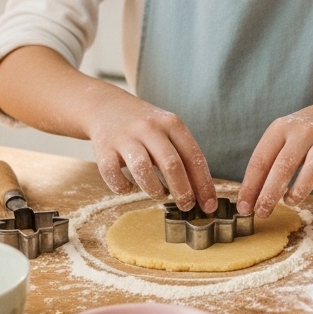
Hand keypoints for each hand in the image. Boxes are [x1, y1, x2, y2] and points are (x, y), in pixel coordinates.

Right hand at [87, 87, 216, 212]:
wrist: (106, 106)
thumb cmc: (145, 126)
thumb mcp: (167, 130)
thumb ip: (182, 155)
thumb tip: (201, 193)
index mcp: (171, 123)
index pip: (193, 156)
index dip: (203, 184)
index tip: (209, 205)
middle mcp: (150, 128)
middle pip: (171, 163)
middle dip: (182, 191)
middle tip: (186, 207)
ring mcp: (125, 137)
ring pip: (142, 168)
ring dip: (154, 189)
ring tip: (159, 194)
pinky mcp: (103, 148)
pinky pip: (113, 173)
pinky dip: (122, 187)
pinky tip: (129, 187)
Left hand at [237, 98, 312, 217]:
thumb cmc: (302, 136)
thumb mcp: (281, 140)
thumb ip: (267, 166)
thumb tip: (248, 201)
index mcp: (280, 129)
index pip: (261, 160)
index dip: (250, 186)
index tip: (243, 208)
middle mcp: (303, 132)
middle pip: (285, 164)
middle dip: (270, 191)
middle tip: (262, 212)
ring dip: (300, 187)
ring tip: (290, 202)